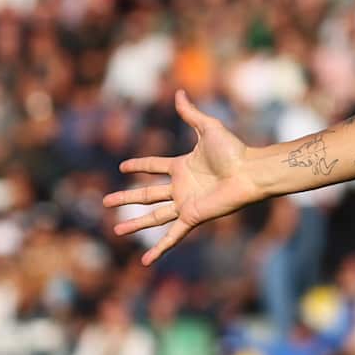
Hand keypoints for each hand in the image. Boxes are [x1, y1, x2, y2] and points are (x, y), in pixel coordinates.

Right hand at [104, 91, 260, 265]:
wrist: (249, 172)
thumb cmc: (233, 150)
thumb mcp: (207, 128)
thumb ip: (190, 113)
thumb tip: (179, 91)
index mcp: (183, 166)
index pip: (154, 166)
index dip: (139, 165)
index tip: (123, 167)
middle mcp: (182, 186)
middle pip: (147, 193)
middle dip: (126, 198)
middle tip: (105, 202)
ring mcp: (185, 203)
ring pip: (153, 216)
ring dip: (135, 224)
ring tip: (115, 231)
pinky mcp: (192, 218)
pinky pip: (172, 236)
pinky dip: (160, 249)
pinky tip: (146, 263)